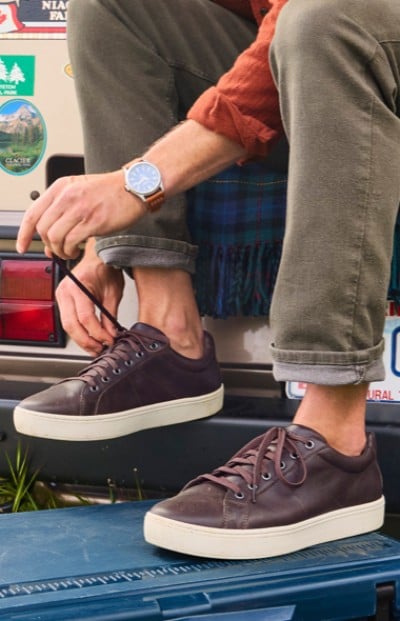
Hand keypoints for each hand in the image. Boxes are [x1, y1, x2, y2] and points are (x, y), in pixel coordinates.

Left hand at [16, 170, 145, 259]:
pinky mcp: (93, 221)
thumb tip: (49, 240)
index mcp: (61, 187)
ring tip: (69, 251)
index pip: (32, 213)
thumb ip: (63, 211)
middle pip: (42, 228)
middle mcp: (67, 196)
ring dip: (59, 250)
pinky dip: (70, 251)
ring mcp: (79, 208)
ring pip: (54, 237)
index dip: (24, 233)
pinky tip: (77, 250)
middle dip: (48, 245)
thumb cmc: (110, 191)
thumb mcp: (80, 191)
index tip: (23, 246)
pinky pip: (71, 241)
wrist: (134, 187)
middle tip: (57, 250)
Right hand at [56, 252, 124, 355]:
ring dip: (81, 340)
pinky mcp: (62, 301)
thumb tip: (111, 334)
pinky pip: (68, 321)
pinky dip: (78, 333)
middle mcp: (65, 291)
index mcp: (79, 286)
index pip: (86, 317)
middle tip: (101, 349)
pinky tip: (89, 339)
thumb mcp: (114, 292)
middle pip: (71, 325)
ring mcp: (61, 296)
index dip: (98, 333)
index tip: (109, 341)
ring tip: (96, 348)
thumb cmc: (105, 269)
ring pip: (67, 326)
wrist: (97, 258)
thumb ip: (110, 315)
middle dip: (87, 341)